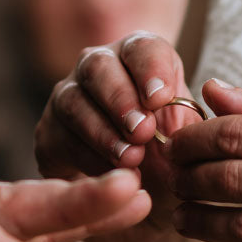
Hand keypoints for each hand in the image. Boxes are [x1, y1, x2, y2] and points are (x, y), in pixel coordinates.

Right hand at [34, 31, 202, 241]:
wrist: (136, 192)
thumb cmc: (170, 154)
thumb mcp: (190, 139)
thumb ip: (192, 128)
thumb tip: (191, 128)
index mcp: (138, 58)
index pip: (142, 49)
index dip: (151, 70)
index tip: (161, 99)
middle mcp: (98, 69)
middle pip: (98, 67)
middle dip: (120, 99)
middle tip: (143, 132)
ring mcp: (67, 98)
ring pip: (73, 102)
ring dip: (102, 132)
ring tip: (129, 159)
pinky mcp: (49, 134)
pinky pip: (58, 139)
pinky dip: (84, 158)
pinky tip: (108, 176)